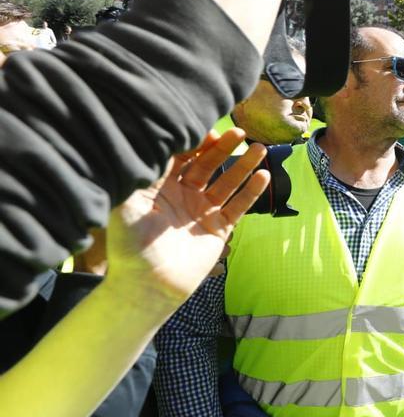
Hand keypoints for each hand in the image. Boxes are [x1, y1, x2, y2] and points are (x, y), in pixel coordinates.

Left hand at [106, 129, 269, 311]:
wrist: (148, 285)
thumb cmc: (130, 246)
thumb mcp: (127, 203)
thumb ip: (143, 173)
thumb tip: (156, 142)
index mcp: (160, 186)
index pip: (181, 156)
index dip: (195, 142)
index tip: (209, 132)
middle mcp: (183, 195)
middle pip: (207, 164)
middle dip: (223, 148)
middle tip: (239, 133)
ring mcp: (202, 211)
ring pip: (227, 182)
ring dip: (243, 165)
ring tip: (259, 149)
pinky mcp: (219, 229)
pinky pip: (239, 206)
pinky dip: (252, 191)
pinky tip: (262, 176)